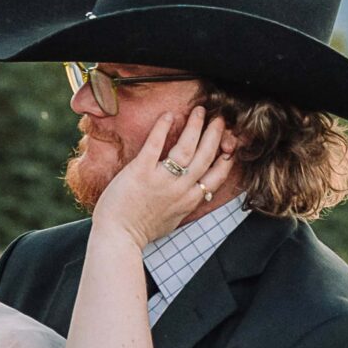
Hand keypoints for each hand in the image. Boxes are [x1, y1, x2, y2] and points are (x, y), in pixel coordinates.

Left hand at [90, 107, 236, 251]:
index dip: (226, 157)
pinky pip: (156, 144)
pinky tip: (170, 115)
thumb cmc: (141, 231)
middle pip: (206, 156)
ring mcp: (161, 180)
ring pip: (187, 147)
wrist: (118, 237)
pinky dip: (164, 127)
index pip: (217, 176)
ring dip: (196, 126)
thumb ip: (185, 203)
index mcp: (189, 200)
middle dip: (215, 135)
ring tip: (200, 111)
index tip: (229, 144)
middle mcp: (180, 189)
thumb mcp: (173, 220)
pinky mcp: (141, 171)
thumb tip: (194, 193)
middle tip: (219, 119)